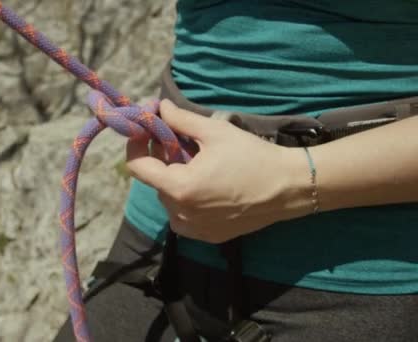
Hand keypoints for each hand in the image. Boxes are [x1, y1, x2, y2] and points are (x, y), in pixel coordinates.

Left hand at [126, 99, 311, 242]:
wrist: (290, 188)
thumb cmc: (253, 157)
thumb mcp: (215, 132)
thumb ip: (181, 119)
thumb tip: (160, 107)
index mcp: (179, 188)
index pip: (138, 167)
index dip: (136, 146)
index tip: (144, 131)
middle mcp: (180, 214)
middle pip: (155, 181)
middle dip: (161, 159)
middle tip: (177, 140)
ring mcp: (193, 229)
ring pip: (169, 199)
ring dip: (174, 180)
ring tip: (196, 163)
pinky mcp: (207, 236)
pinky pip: (183, 216)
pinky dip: (187, 199)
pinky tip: (206, 185)